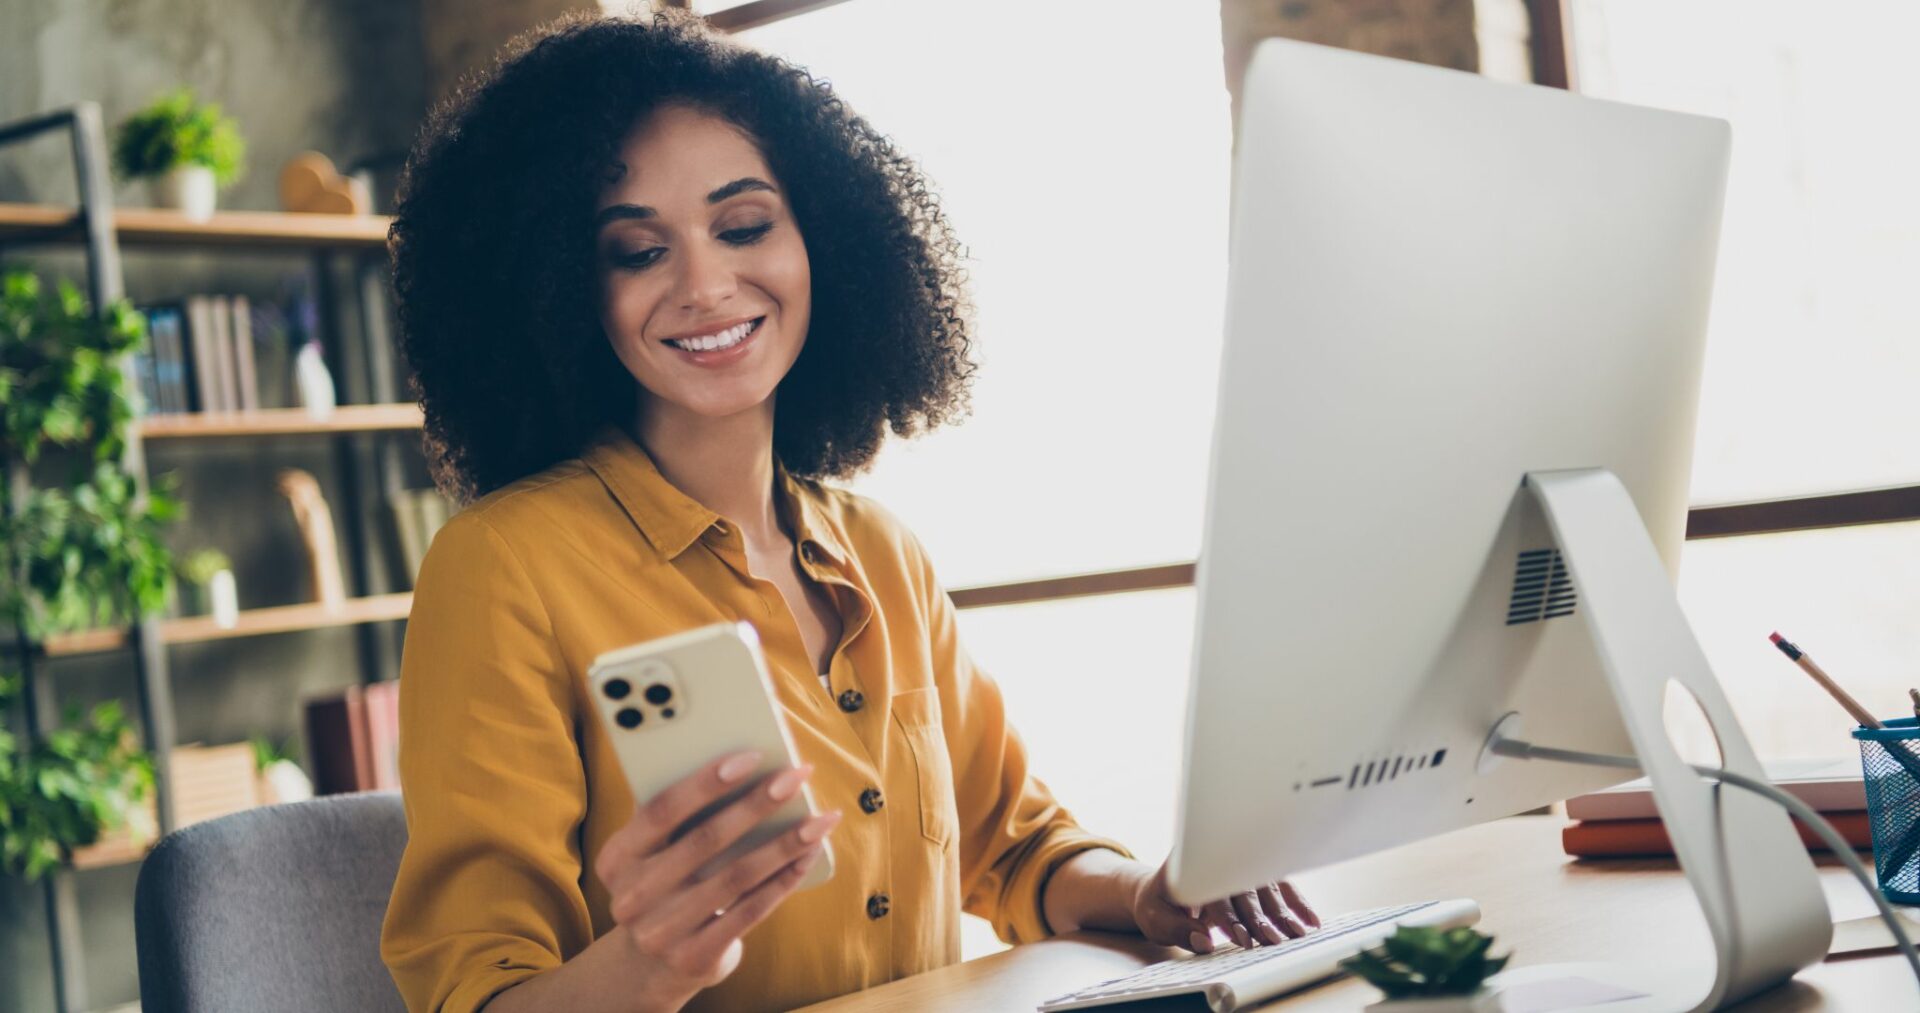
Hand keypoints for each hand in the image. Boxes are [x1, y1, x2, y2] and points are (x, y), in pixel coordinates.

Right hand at [591, 750, 841, 1002]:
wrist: (649, 967)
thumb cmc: (664, 885)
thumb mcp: (650, 855)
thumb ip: (677, 817)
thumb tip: (740, 763)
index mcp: (617, 858)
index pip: (661, 809)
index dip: (706, 781)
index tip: (753, 755)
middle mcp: (633, 896)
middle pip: (705, 840)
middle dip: (758, 803)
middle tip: (798, 775)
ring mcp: (662, 932)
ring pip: (736, 877)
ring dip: (784, 844)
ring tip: (820, 819)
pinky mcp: (694, 958)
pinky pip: (751, 911)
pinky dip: (784, 880)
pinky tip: (809, 856)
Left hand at [1127, 860, 1319, 953]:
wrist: (1161, 889)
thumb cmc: (1158, 904)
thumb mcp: (1156, 918)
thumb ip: (1178, 929)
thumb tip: (1203, 942)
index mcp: (1190, 867)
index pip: (1214, 891)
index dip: (1228, 917)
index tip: (1241, 939)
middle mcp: (1219, 861)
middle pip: (1244, 890)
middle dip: (1261, 917)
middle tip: (1274, 940)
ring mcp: (1239, 867)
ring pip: (1266, 888)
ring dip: (1284, 912)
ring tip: (1299, 934)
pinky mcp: (1254, 875)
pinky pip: (1279, 887)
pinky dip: (1296, 903)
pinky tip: (1311, 921)